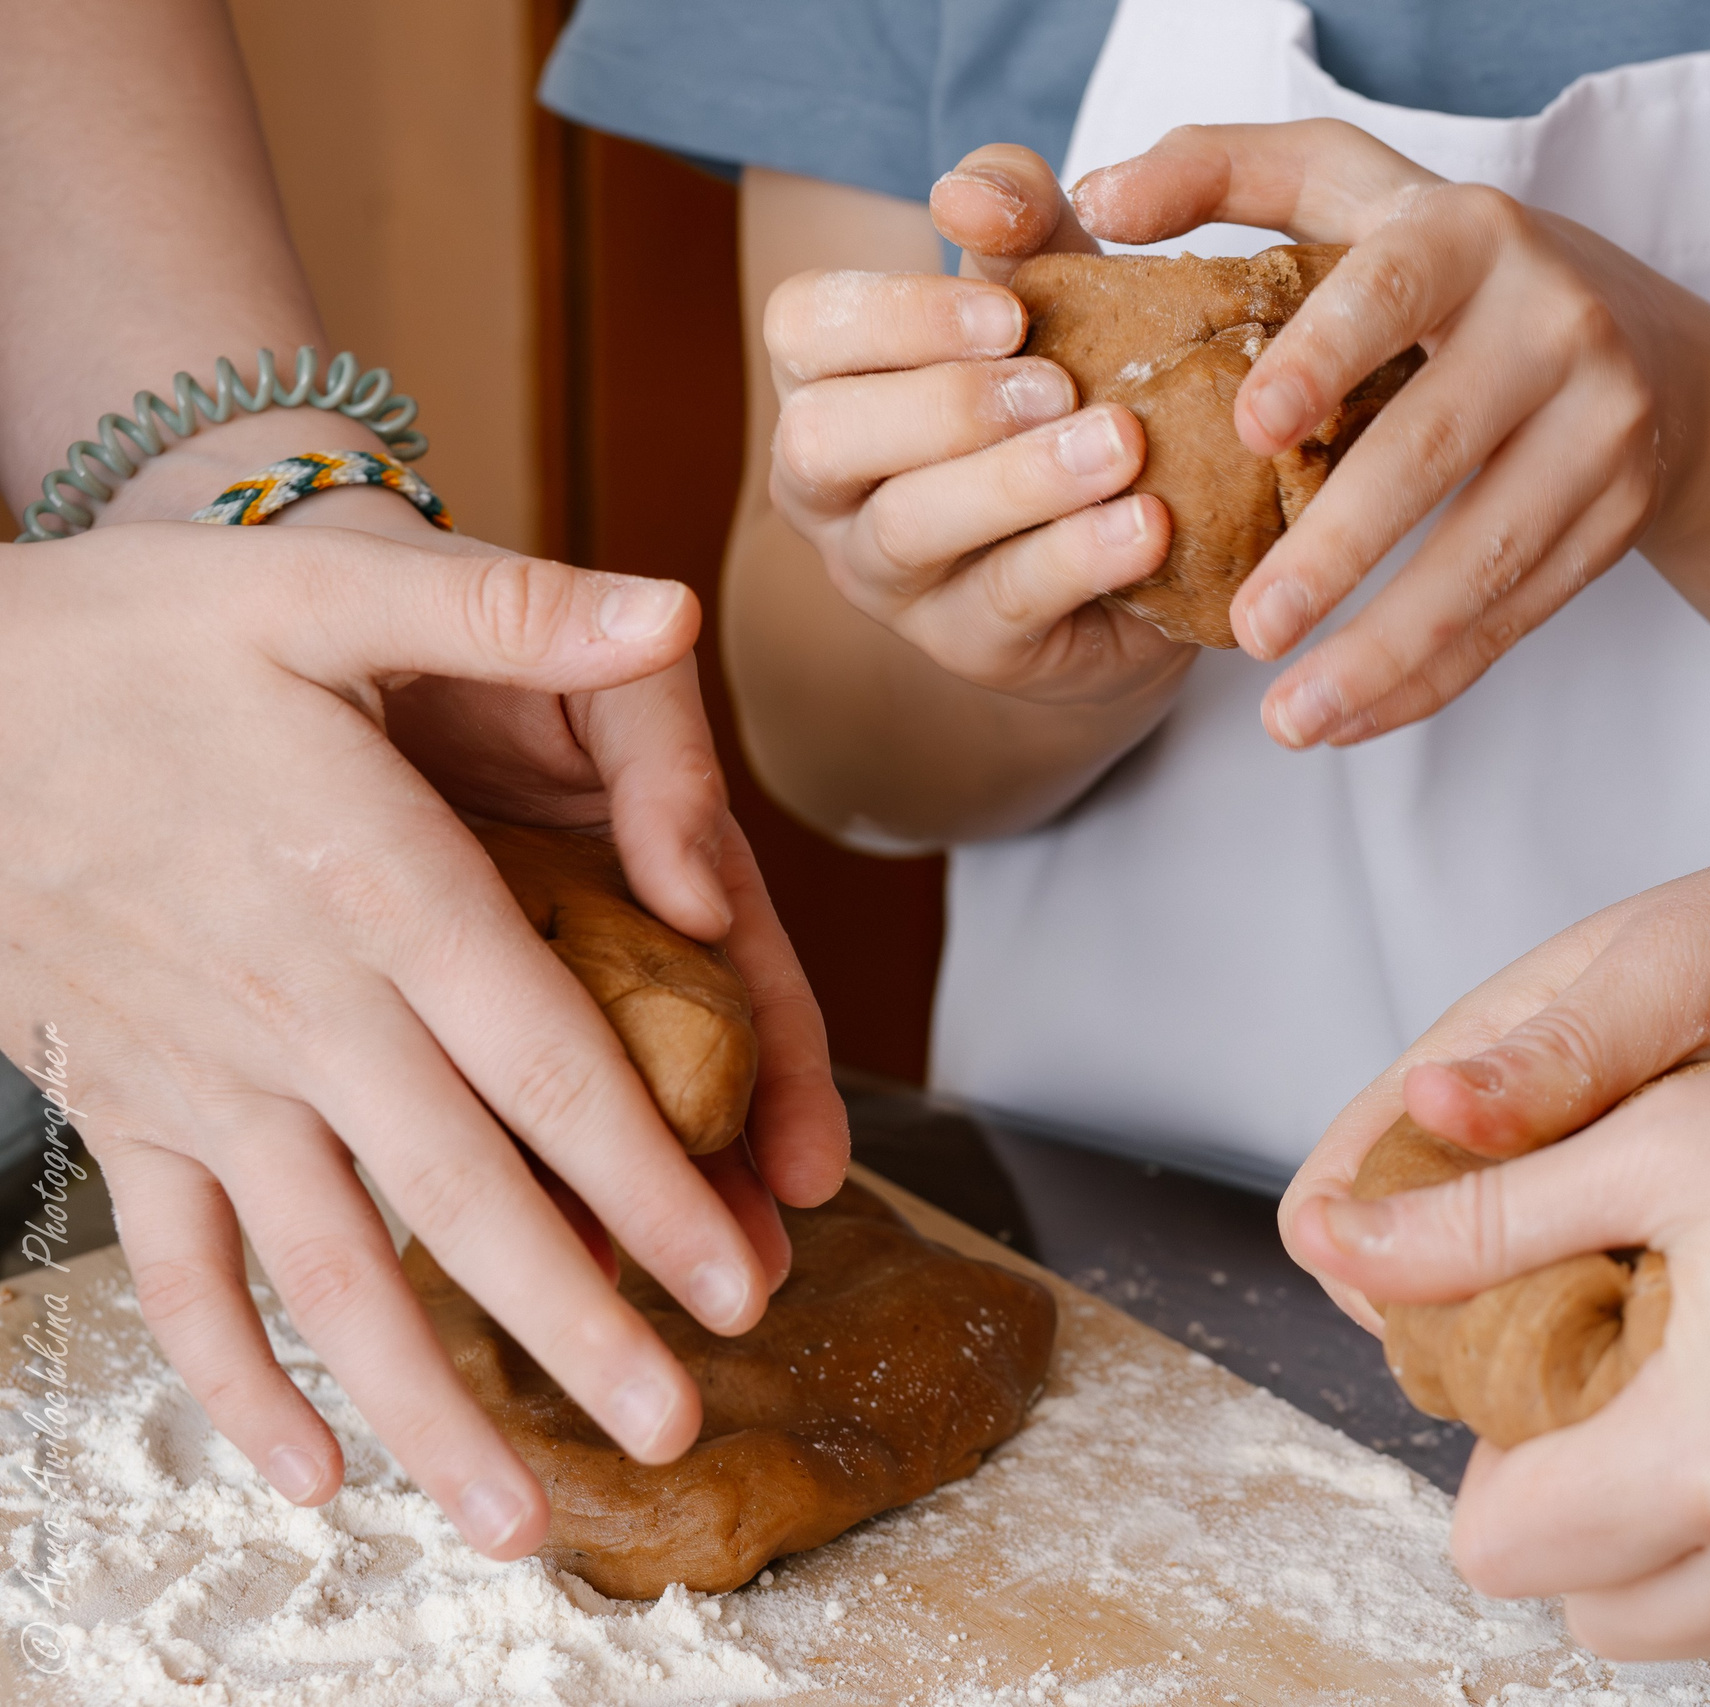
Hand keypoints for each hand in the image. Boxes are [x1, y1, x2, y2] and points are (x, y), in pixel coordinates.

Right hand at [0, 523, 789, 1556]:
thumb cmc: (142, 634)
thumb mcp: (322, 583)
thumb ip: (505, 606)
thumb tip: (668, 607)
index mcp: (379, 891)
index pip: (549, 1070)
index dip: (647, 1187)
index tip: (730, 1284)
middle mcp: (301, 1010)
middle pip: (463, 1201)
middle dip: (574, 1326)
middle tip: (672, 1433)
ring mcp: (203, 1075)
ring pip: (327, 1271)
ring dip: (423, 1401)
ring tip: (512, 1517)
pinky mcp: (125, 1104)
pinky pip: (178, 1266)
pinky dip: (232, 1376)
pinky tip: (301, 1467)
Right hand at [757, 144, 1187, 708]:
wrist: (1141, 547)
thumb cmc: (1067, 396)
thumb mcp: (1050, 291)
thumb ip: (1016, 224)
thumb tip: (967, 196)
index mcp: (830, 380)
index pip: (801, 329)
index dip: (895, 315)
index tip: (1008, 312)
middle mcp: (831, 486)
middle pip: (824, 437)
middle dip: (944, 405)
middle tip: (1062, 383)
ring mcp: (889, 578)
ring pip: (911, 527)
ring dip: (1018, 481)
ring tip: (1120, 446)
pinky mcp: (968, 647)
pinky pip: (1004, 601)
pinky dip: (1077, 556)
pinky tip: (1146, 524)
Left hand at [1069, 120, 1706, 746]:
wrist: (1652, 342)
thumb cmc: (1448, 267)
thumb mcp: (1351, 190)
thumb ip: (1222, 175)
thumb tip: (1096, 198)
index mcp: (1469, 233)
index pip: (1392, 291)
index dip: (1322, 357)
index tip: (1247, 428)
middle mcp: (1554, 320)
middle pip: (1434, 447)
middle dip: (1338, 550)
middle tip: (1249, 630)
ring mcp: (1603, 422)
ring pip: (1487, 554)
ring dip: (1385, 648)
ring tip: (1290, 717)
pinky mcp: (1622, 510)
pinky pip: (1520, 611)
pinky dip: (1432, 676)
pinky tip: (1351, 719)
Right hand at [1275, 798, 1709, 1328]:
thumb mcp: (1680, 980)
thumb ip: (1557, 1052)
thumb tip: (1425, 1108)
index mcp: (1487, 1064)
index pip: (1350, 1186)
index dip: (1367, 1261)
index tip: (1446, 1314)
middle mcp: (1529, 1146)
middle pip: (1420, 1281)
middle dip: (1459, 1342)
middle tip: (1563, 1367)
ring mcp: (1608, 1207)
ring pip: (1516, 1329)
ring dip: (1553, 1372)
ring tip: (1651, 1378)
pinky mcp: (1690, 1259)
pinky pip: (1622, 1349)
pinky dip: (1645, 1378)